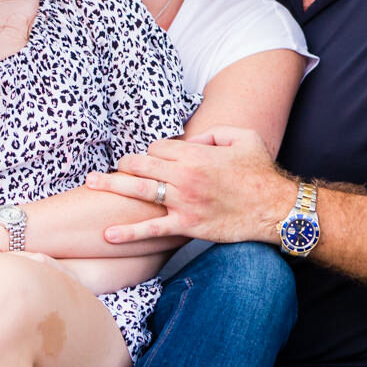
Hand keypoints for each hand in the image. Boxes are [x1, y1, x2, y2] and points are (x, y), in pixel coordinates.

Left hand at [85, 127, 294, 246]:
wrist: (275, 208)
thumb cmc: (261, 171)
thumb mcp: (243, 137)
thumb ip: (214, 132)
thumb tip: (191, 140)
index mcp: (195, 154)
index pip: (158, 147)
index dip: (152, 151)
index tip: (152, 158)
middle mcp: (184, 177)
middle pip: (141, 165)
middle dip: (123, 164)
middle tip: (111, 168)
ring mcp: (183, 203)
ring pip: (138, 192)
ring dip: (111, 186)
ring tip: (91, 184)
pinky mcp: (186, 226)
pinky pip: (152, 229)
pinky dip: (128, 233)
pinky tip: (108, 234)